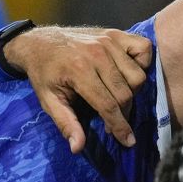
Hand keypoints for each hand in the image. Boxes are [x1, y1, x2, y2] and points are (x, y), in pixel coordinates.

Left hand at [4, 27, 152, 152]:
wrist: (38, 43)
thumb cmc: (43, 73)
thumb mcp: (48, 100)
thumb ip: (65, 123)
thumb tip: (78, 147)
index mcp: (78, 70)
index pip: (108, 104)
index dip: (119, 126)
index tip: (127, 141)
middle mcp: (96, 54)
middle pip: (126, 93)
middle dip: (123, 112)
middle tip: (113, 119)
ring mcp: (108, 41)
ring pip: (137, 75)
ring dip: (132, 91)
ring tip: (116, 96)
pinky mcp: (115, 33)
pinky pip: (144, 50)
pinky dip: (142, 63)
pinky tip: (126, 73)